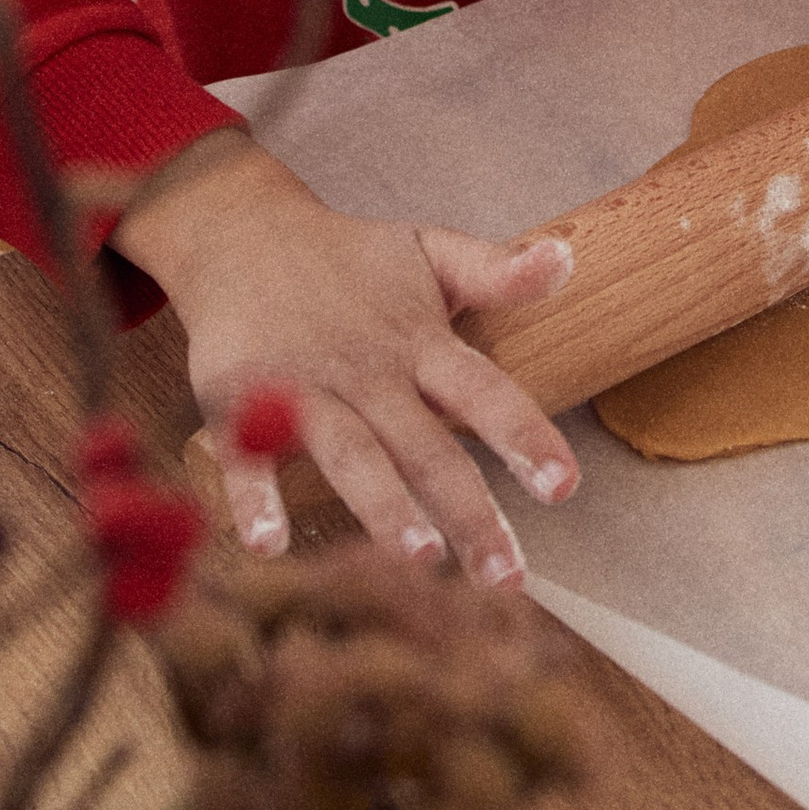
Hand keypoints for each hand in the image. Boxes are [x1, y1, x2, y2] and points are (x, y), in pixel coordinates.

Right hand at [113, 130, 579, 579]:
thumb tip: (568, 261)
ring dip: (385, 506)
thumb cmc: (351, 260)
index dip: (523, 435)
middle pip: (425, 446)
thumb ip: (496, 270)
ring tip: (422, 556)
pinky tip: (269, 545)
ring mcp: (303, 388)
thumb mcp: (428, 250)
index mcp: (419, 342)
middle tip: (507, 576)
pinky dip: (256, 499)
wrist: (241, 232)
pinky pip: (248, 457)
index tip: (564, 487)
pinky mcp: (240, 402)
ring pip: (351, 455)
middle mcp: (368, 372)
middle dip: (468, 510)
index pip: (483, 391)